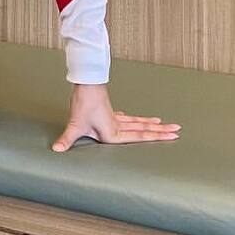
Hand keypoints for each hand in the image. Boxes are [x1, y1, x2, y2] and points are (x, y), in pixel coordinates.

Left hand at [52, 83, 180, 151]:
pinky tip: (132, 119)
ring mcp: (115, 118)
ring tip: (164, 124)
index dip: (158, 137)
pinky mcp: (109, 112)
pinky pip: (126, 118)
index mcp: (114, 133)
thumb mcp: (75, 125)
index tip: (173, 136)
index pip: (141, 136)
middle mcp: (118, 126)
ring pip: (137, 122)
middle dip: (161, 131)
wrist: (85, 85)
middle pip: (144, 129)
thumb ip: (67, 139)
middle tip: (178, 130)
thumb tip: (56, 150)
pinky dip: (132, 119)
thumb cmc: (83, 105)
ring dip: (151, 124)